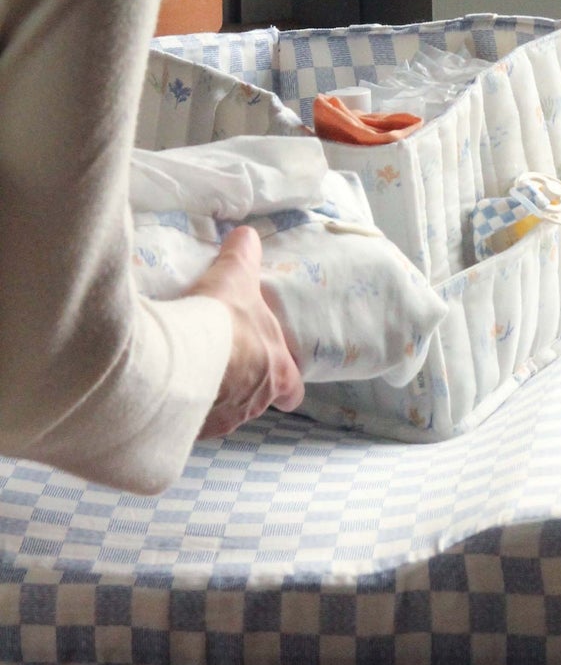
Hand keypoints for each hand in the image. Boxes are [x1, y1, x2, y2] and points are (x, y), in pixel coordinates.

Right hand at [188, 226, 304, 438]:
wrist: (179, 353)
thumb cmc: (221, 317)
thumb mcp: (236, 276)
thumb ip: (244, 255)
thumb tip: (246, 234)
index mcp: (278, 372)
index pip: (293, 390)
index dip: (285, 384)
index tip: (272, 374)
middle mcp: (255, 402)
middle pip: (254, 402)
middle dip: (239, 386)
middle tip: (218, 364)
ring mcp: (222, 420)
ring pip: (219, 414)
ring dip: (208, 398)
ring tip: (187, 376)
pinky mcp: (189, 430)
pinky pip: (186, 425)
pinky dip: (178, 412)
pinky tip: (163, 393)